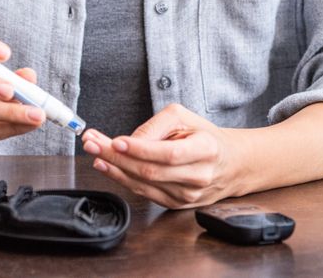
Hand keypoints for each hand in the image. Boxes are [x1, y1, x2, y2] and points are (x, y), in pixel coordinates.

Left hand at [81, 103, 245, 208]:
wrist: (230, 164)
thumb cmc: (204, 137)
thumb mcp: (185, 118)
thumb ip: (156, 126)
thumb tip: (128, 141)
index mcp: (205, 149)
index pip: (168, 153)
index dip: (140, 149)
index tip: (116, 140)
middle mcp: (198, 176)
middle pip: (150, 171)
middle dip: (116, 156)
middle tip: (92, 142)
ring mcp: (187, 195)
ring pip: (144, 184)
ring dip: (114, 169)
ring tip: (94, 152)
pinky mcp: (176, 204)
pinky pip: (144, 193)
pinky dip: (122, 180)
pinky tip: (108, 167)